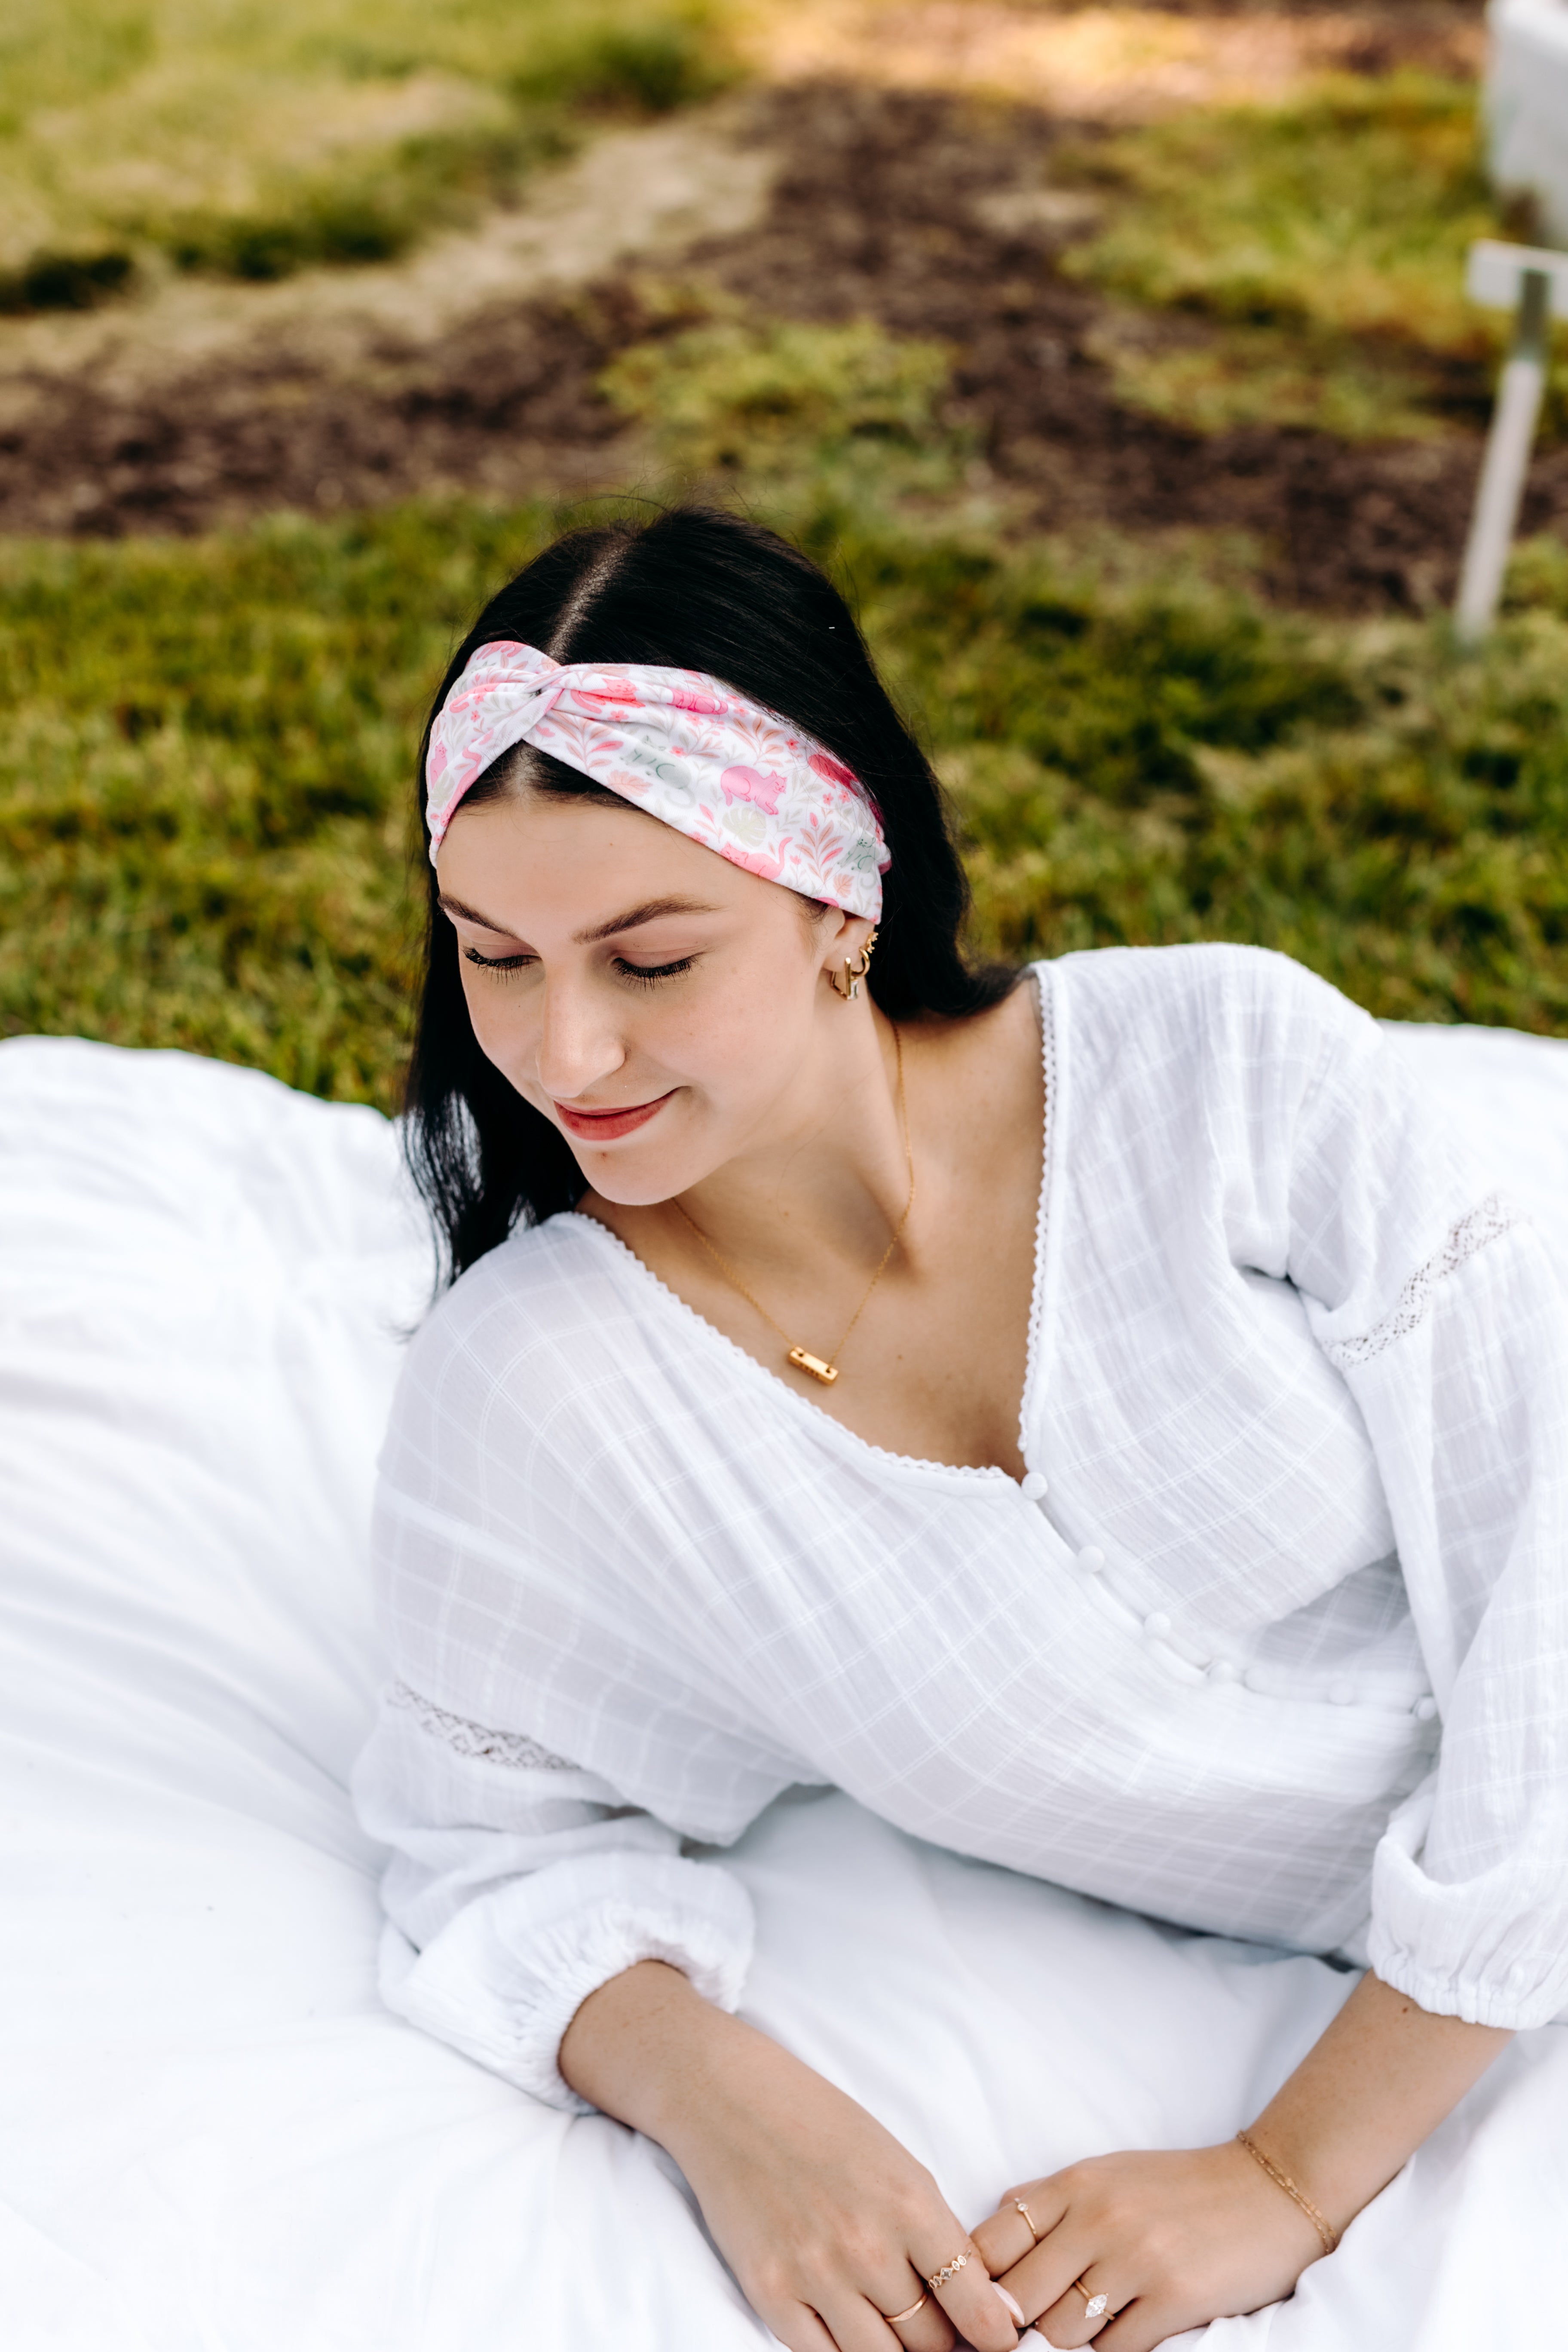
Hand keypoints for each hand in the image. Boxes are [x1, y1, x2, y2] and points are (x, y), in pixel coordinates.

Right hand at [561, 1961, 1021, 2351]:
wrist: (731, 2099)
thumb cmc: (822, 2124)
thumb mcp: (897, 2165)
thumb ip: (931, 2232)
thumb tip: (968, 2300)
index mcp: (911, 2205)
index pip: (976, 2303)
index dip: (998, 2337)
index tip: (1004, 2346)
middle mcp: (867, 2246)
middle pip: (930, 2340)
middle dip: (947, 2346)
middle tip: (948, 2338)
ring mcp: (815, 2274)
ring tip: (904, 2339)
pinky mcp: (769, 2292)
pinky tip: (853, 2338)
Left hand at [969, 2142, 1327, 2349]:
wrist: (1267, 2190)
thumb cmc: (1178, 2188)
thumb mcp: (1106, 2174)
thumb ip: (1048, 2202)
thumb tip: (992, 2231)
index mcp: (1074, 2185)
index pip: (991, 2243)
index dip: (975, 2284)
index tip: (980, 2308)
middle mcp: (1098, 2219)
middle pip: (1017, 2298)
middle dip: (1011, 2329)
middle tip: (1013, 2341)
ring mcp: (1136, 2260)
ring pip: (1060, 2333)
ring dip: (1061, 2345)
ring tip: (1069, 2339)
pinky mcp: (1174, 2300)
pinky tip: (1113, 2341)